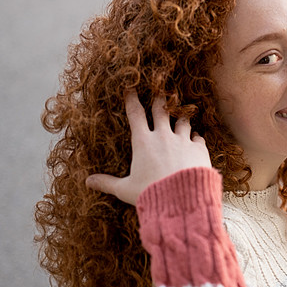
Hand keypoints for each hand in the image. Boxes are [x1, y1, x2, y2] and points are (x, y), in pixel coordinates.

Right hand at [86, 91, 211, 204]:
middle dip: (160, 100)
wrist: (180, 198)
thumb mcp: (124, 189)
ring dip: (182, 117)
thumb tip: (87, 182)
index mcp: (143, 141)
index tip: (131, 88)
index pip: (135, 114)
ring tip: (183, 114)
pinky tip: (196, 138)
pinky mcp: (199, 148)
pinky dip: (196, 137)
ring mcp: (183, 140)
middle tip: (162, 91)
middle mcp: (163, 136)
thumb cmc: (149, 193)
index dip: (132, 99)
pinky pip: (198, 138)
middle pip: (161, 110)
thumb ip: (107, 183)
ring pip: (183, 121)